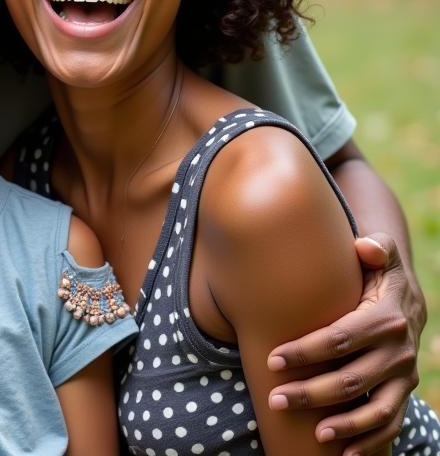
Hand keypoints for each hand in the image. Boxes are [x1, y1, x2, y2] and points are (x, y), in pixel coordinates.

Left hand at [266, 234, 424, 454]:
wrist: (407, 297)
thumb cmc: (375, 272)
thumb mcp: (380, 254)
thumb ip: (374, 248)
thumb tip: (363, 246)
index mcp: (385, 316)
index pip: (340, 338)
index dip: (306, 351)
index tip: (272, 360)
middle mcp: (398, 351)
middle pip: (352, 379)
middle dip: (312, 392)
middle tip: (275, 399)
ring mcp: (403, 376)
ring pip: (374, 409)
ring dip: (343, 425)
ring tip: (313, 434)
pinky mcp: (403, 393)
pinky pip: (390, 423)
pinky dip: (370, 442)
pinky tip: (345, 455)